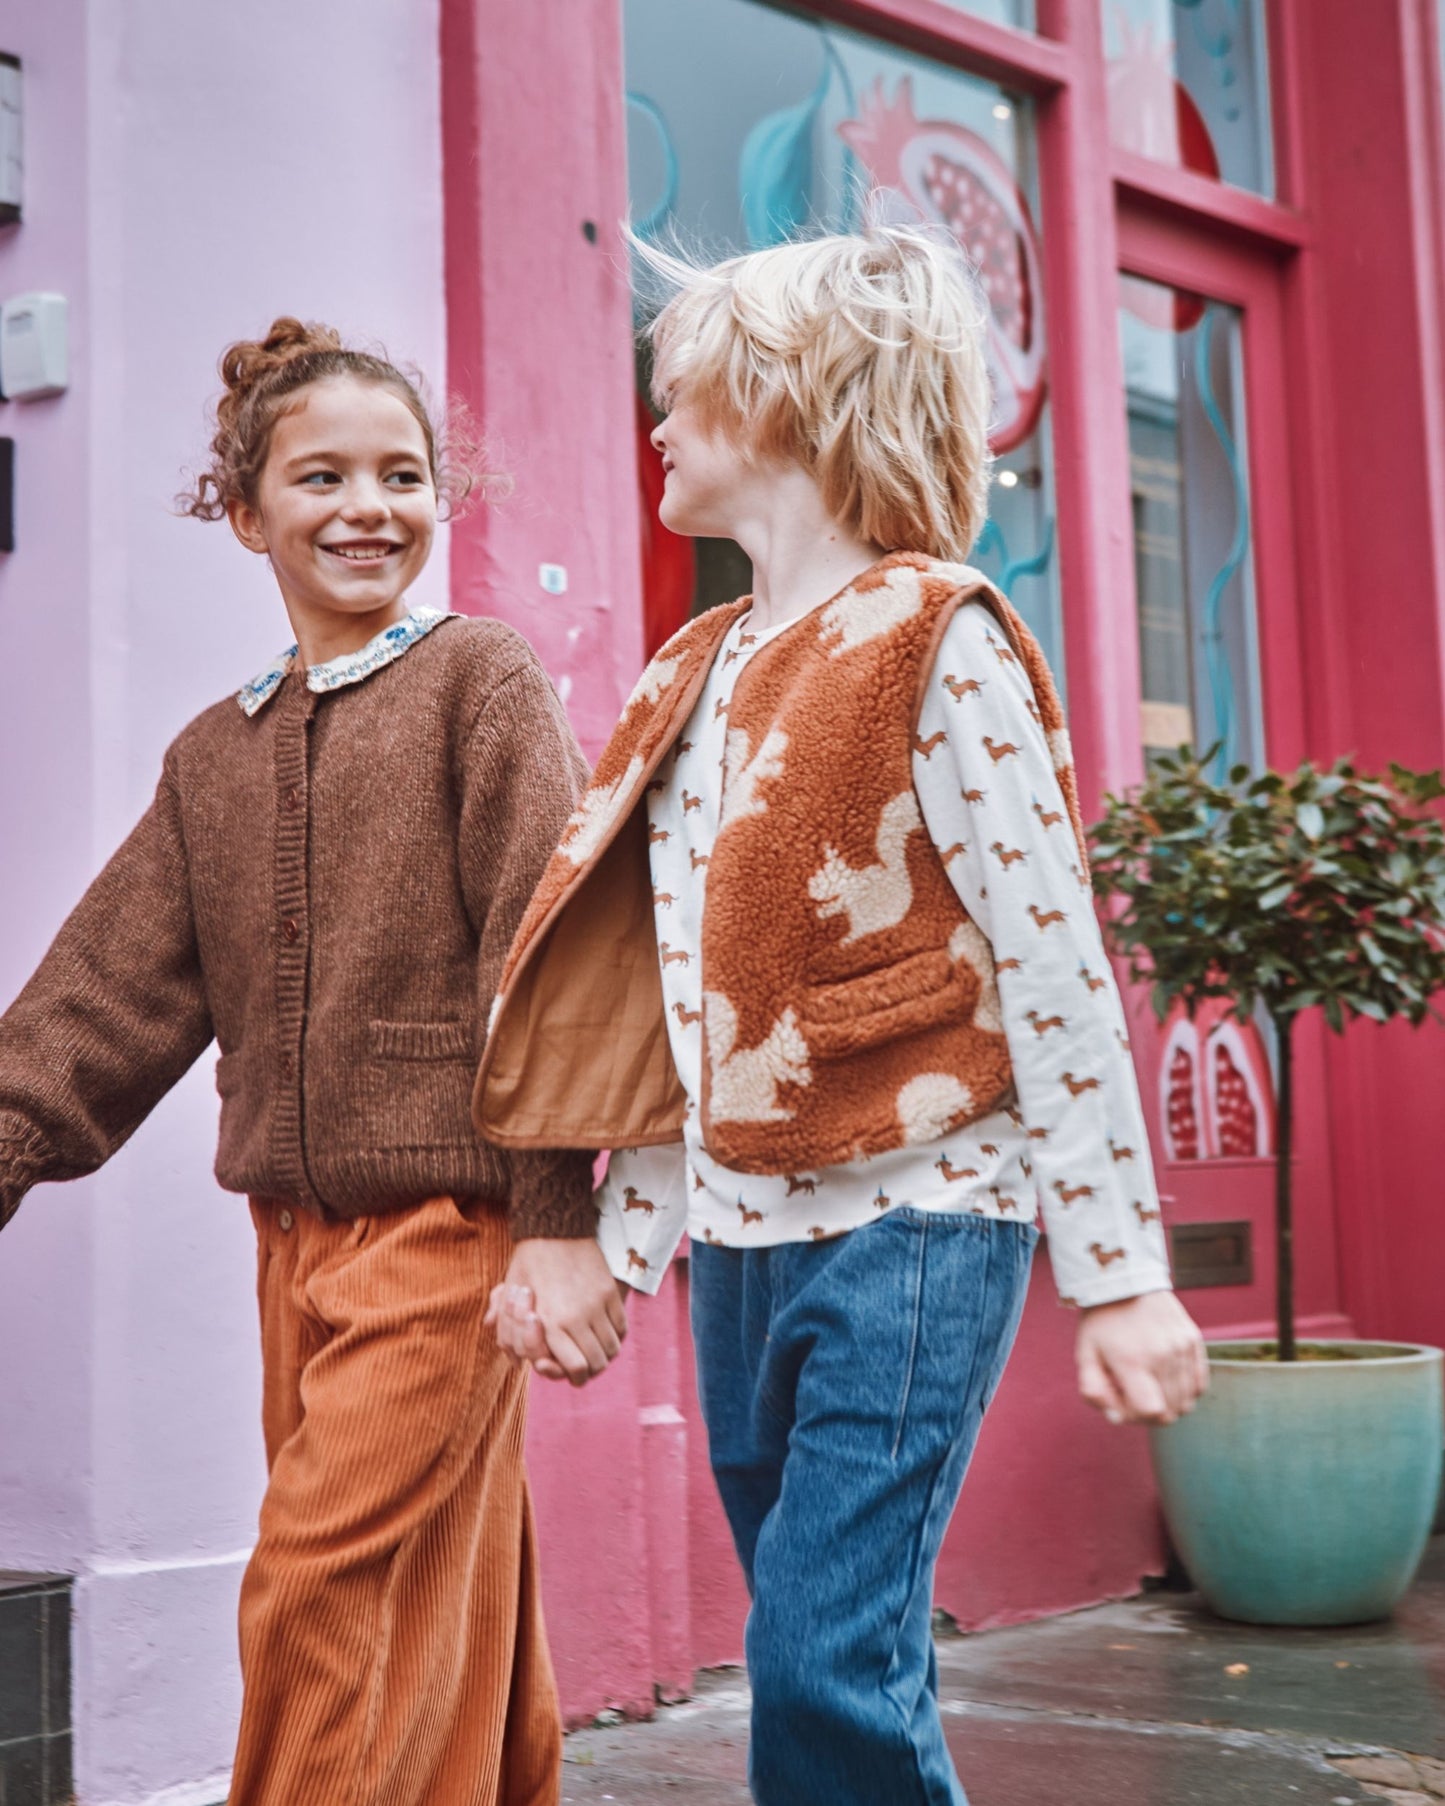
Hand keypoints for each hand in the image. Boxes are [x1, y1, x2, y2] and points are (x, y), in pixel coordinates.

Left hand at [484, 1239, 628, 1386]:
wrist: (554, 1228)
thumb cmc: (527, 1263)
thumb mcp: (509, 1296)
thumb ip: (507, 1332)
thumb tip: (514, 1361)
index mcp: (551, 1321)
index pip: (576, 1368)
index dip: (574, 1376)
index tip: (570, 1372)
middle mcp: (578, 1316)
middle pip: (598, 1363)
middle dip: (590, 1370)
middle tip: (582, 1364)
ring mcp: (598, 1304)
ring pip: (612, 1348)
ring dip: (604, 1354)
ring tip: (592, 1348)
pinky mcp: (610, 1292)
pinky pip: (622, 1327)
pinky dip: (615, 1336)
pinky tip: (603, 1332)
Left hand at [1076, 1291, 1207, 1425]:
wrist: (1124, 1279)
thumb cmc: (1101, 1322)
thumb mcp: (1085, 1354)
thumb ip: (1093, 1391)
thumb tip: (1116, 1419)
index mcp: (1132, 1361)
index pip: (1151, 1413)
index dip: (1135, 1415)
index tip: (1120, 1398)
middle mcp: (1162, 1355)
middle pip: (1170, 1412)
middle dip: (1149, 1412)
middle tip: (1132, 1391)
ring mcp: (1182, 1347)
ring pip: (1187, 1402)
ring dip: (1168, 1402)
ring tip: (1148, 1382)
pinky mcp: (1193, 1340)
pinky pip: (1200, 1384)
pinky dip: (1186, 1390)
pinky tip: (1166, 1377)